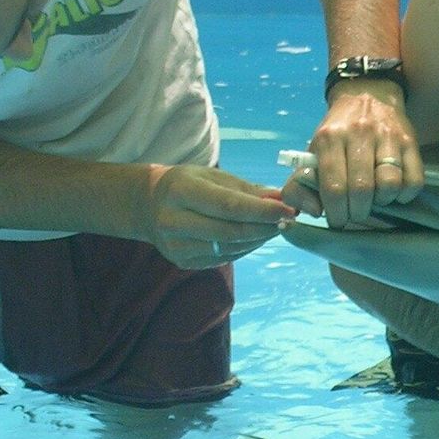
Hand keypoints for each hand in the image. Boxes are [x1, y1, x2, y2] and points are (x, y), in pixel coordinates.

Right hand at [142, 164, 295, 267]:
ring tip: (274, 226)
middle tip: (288, 219)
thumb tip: (281, 198)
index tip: (289, 209)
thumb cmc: (188, 185)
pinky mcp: (182, 262)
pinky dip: (245, 248)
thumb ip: (247, 189)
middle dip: (265, 227)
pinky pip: (224, 258)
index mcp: (180, 191)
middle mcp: (173, 220)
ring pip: (230, 248)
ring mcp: (176, 246)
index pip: (229, 206)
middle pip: (231, 231)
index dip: (262, 211)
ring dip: (259, 239)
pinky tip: (255, 237)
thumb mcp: (213, 177)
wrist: (149, 206)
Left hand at [290, 78, 421, 224]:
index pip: (334, 187)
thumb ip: (299, 186)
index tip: (338, 221)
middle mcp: (359, 133)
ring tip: (375, 200)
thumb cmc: (336, 134)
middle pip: (362, 189)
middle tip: (355, 215)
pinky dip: (405, 194)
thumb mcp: (311, 153)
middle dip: (358, 212)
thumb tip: (313, 212)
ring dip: (383, 202)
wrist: (367, 94)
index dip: (337, 213)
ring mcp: (387, 136)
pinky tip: (394, 193)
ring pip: (390, 184)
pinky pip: (414, 180)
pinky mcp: (410, 141)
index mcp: (329, 138)